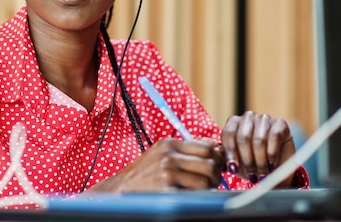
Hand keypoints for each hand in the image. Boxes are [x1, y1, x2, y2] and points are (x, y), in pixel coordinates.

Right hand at [90, 138, 224, 191]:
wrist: (123, 188)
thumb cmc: (145, 171)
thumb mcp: (162, 152)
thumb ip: (186, 147)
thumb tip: (215, 144)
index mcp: (169, 144)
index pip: (206, 147)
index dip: (217, 158)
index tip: (218, 165)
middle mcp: (168, 156)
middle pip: (209, 163)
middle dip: (216, 174)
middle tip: (213, 181)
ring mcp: (167, 173)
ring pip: (205, 180)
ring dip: (209, 187)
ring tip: (203, 190)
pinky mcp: (167, 190)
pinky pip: (195, 194)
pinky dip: (199, 196)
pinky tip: (193, 196)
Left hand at [221, 111, 295, 186]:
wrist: (276, 169)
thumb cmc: (252, 165)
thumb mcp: (236, 163)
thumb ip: (225, 158)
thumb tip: (217, 157)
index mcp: (234, 123)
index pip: (228, 134)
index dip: (230, 153)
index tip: (233, 169)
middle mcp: (248, 117)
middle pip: (243, 137)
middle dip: (247, 160)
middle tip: (251, 176)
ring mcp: (264, 118)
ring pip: (259, 139)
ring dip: (260, 161)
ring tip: (262, 174)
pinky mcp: (280, 123)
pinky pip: (274, 137)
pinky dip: (272, 154)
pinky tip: (271, 164)